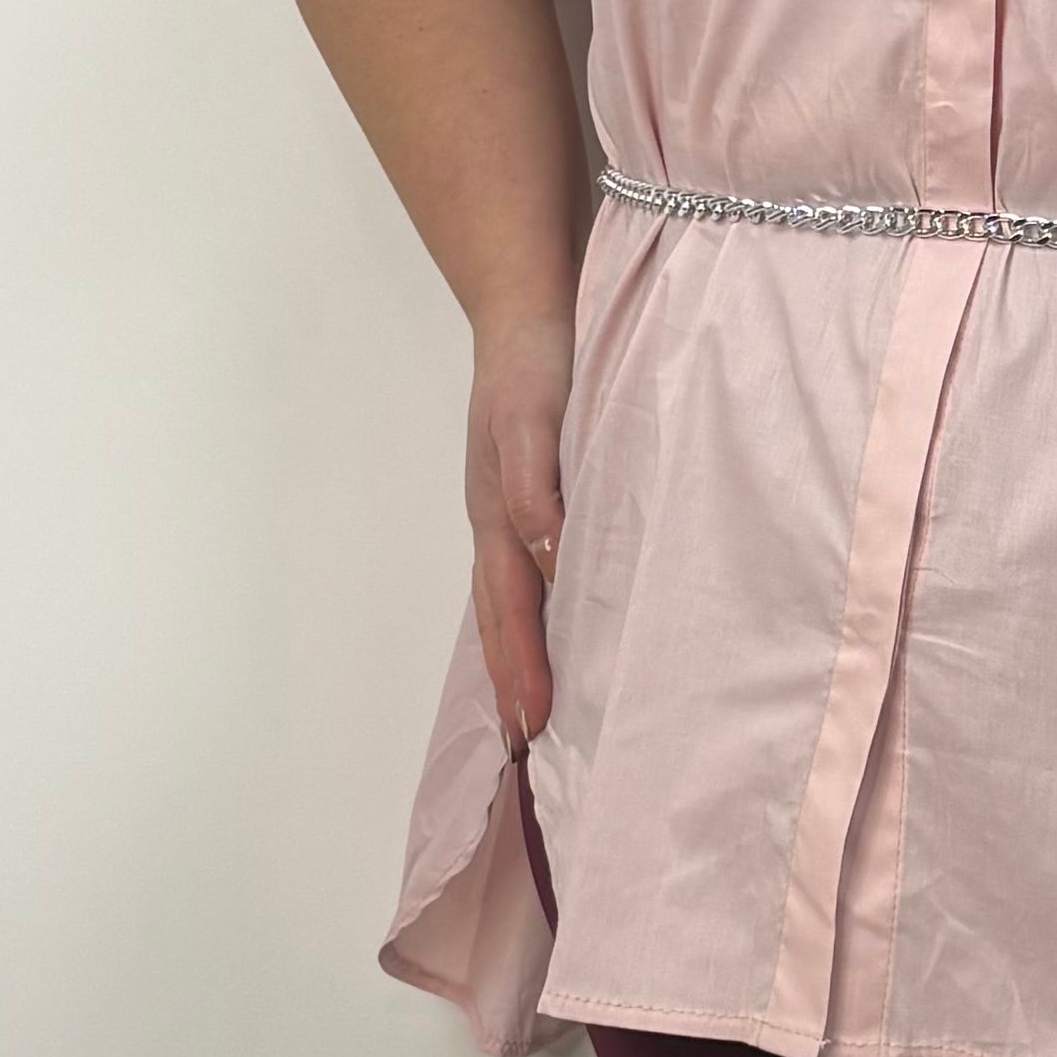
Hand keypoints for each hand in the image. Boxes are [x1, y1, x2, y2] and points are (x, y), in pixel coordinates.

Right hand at [464, 305, 572, 745]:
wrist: (526, 309)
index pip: (512, 609)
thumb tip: (545, 551)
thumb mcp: (534, 418)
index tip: (535, 725)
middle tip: (528, 748)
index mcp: (498, 514)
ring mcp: (510, 512)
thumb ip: (537, 482)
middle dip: (513, 682)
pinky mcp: (531, 498)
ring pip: (511, 600)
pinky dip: (537, 613)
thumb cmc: (533, 364)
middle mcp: (499, 523)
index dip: (523, 667)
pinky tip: (557, 629)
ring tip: (534, 712)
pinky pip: (530, 572)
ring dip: (520, 656)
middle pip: (501, 619)